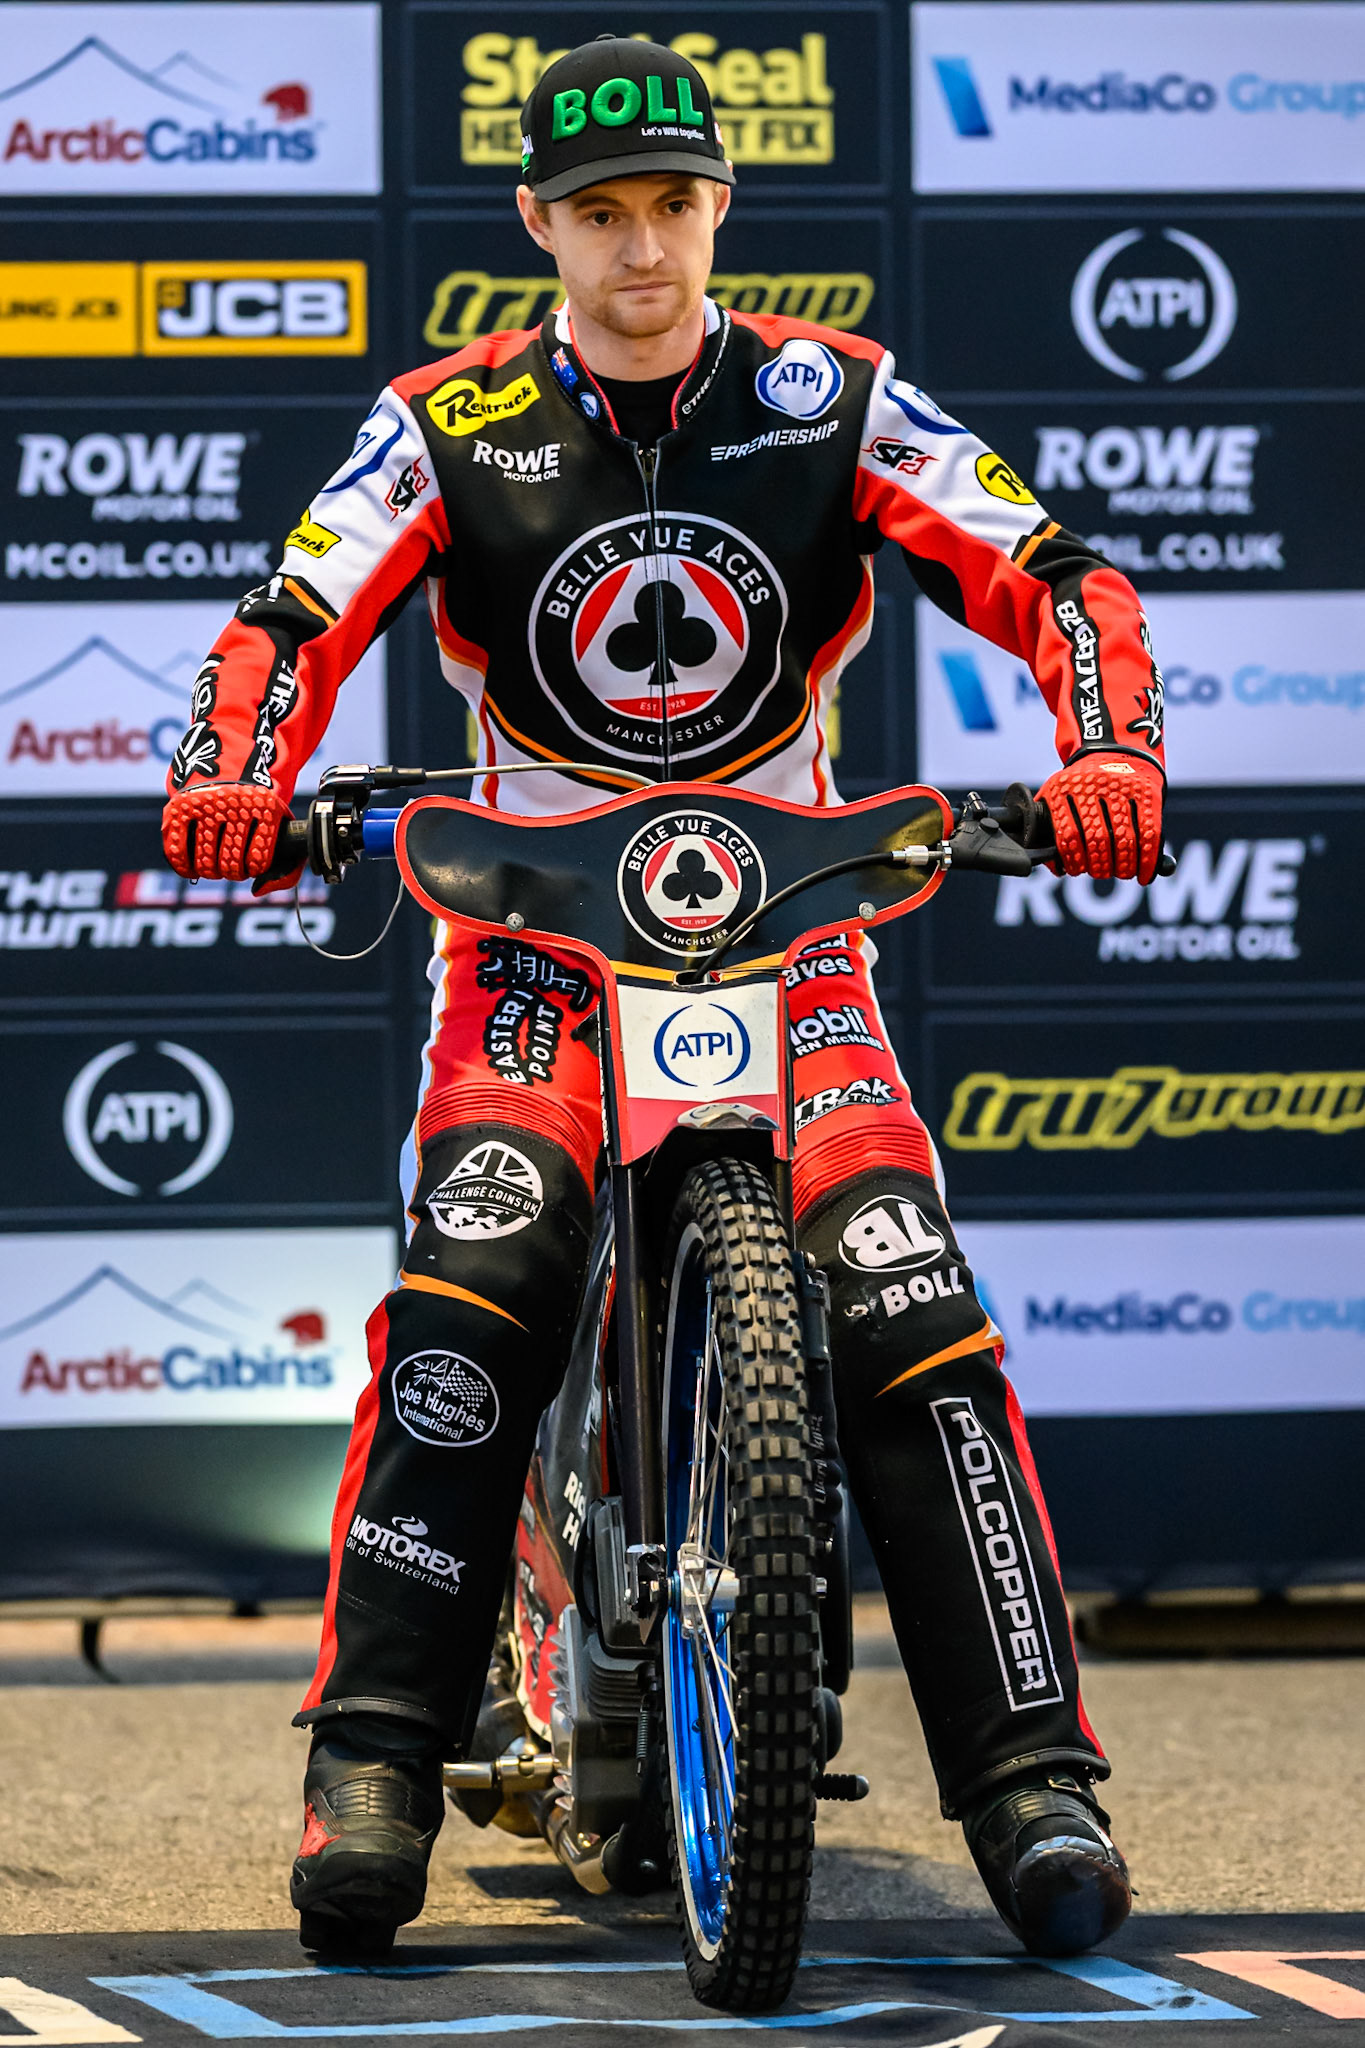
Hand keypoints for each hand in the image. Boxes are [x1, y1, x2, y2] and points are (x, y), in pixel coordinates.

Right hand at [162, 783, 295, 882]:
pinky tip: (193, 870)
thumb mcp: (282, 833)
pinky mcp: (180, 808)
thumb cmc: (257, 816)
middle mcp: (233, 803)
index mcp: (265, 807)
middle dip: (233, 872)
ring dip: (212, 872)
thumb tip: (256, 891)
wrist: (225, 772)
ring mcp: (204, 805)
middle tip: (233, 864)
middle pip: (230, 865)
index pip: (259, 860)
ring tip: (217, 864)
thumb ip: (288, 870)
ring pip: (205, 863)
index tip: (253, 861)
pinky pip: (177, 852)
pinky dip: (185, 869)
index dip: (254, 869)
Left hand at [1035, 752, 1165, 884]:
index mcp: (1066, 788)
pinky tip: (1144, 873)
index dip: (1073, 859)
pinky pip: (1149, 832)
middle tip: (1099, 872)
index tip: (1074, 871)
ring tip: (1121, 872)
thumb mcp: (1058, 790)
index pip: (1068, 834)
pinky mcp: (1147, 793)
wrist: (1116, 746)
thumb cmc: (1083, 781)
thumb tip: (1054, 866)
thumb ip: (1050, 822)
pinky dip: (1148, 858)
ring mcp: (1123, 789)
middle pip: (1097, 839)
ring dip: (1123, 865)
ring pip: (1124, 839)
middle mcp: (1094, 787)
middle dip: (1099, 865)